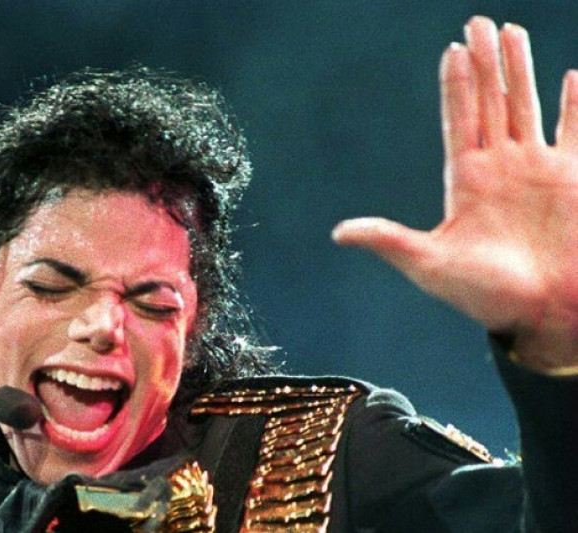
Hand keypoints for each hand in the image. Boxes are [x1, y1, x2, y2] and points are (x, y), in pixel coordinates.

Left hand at [332, 16, 577, 369]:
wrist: (545, 315)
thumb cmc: (486, 297)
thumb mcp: (430, 266)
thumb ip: (389, 241)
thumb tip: (340, 233)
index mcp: (466, 182)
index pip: (458, 120)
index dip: (455, 86)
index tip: (451, 50)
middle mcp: (500, 168)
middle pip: (490, 101)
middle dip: (484, 62)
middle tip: (477, 21)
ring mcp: (537, 171)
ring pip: (526, 105)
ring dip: (520, 69)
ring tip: (512, 32)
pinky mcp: (573, 180)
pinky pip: (576, 131)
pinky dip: (575, 104)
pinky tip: (572, 75)